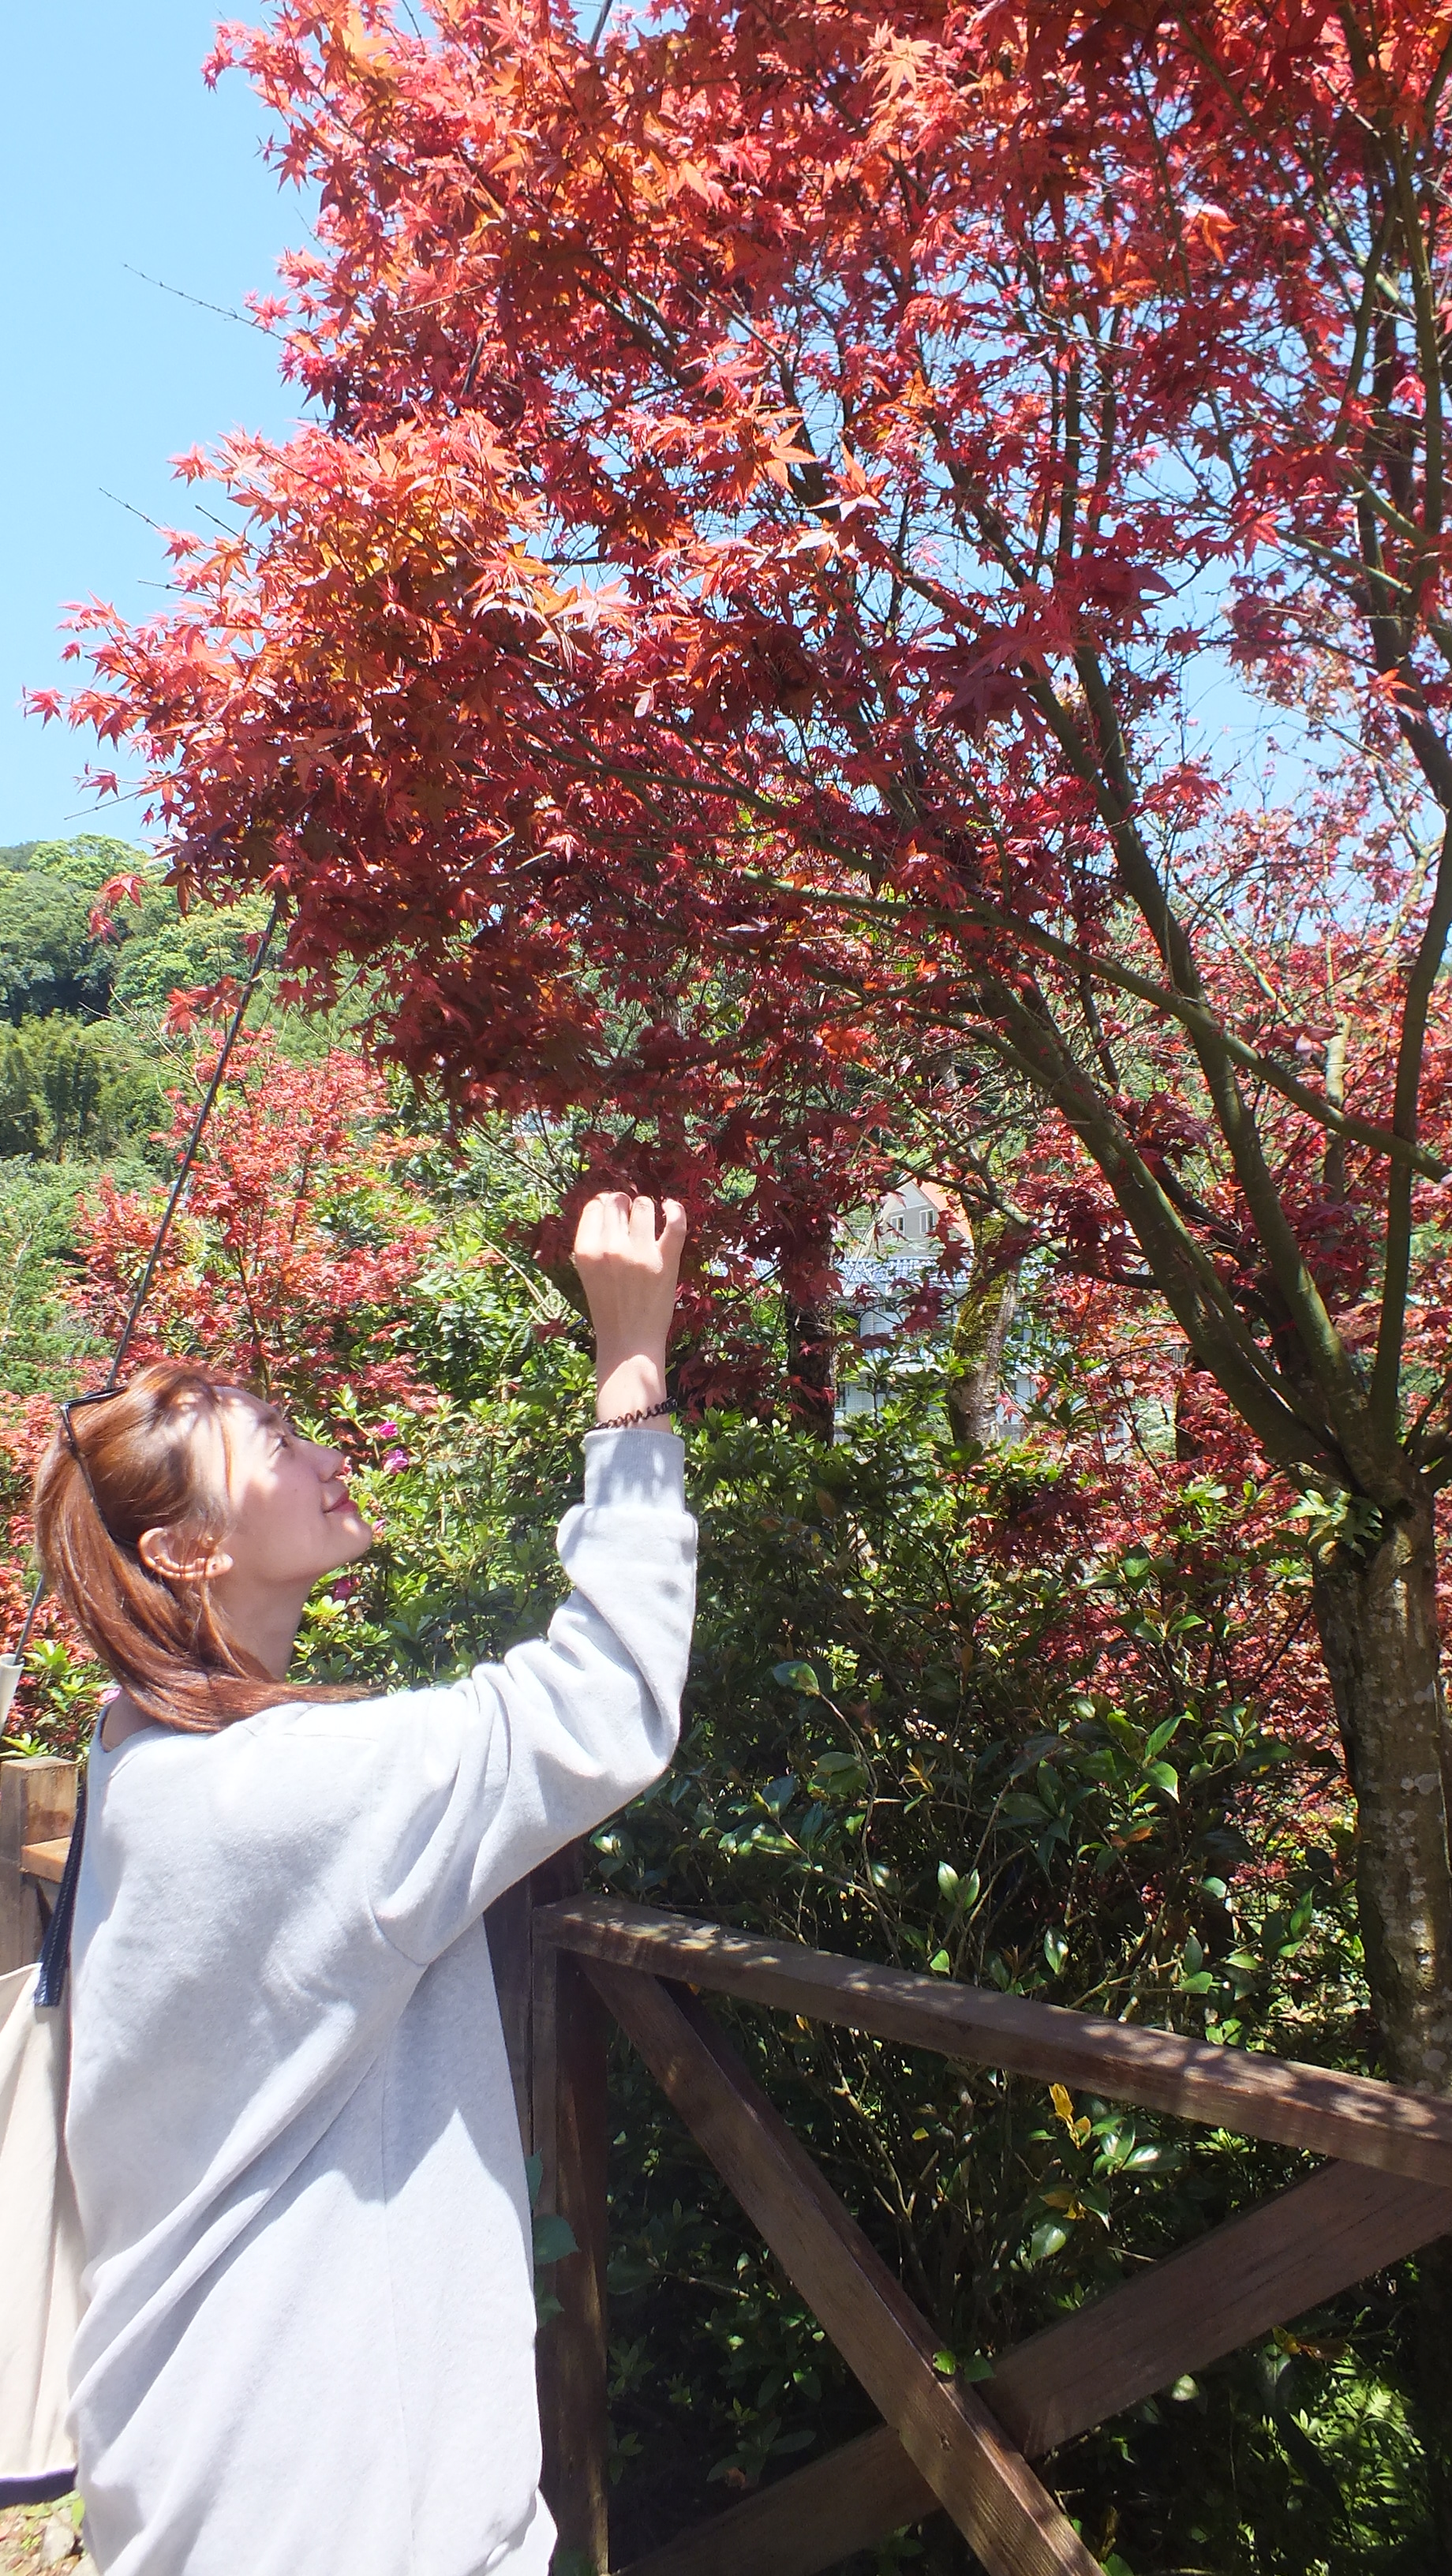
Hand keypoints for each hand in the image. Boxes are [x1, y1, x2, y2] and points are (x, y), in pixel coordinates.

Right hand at [571, 1191, 686, 1421]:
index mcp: (586, 1251)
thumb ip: (594, 1242)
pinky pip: (675, 1222)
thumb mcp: (588, 1272)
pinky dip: (675, 1209)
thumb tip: (607, 1203)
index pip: (595, 1207)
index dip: (605, 1204)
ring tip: (648, 1220)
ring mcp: (639, 1254)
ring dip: (646, 1208)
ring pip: (644, 1206)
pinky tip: (671, 1207)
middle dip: (624, 1204)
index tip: (612, 1211)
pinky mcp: (666, 1261)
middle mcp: (610, 1248)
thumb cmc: (608, 1308)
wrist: (629, 1342)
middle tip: (630, 1215)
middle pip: (618, 1202)